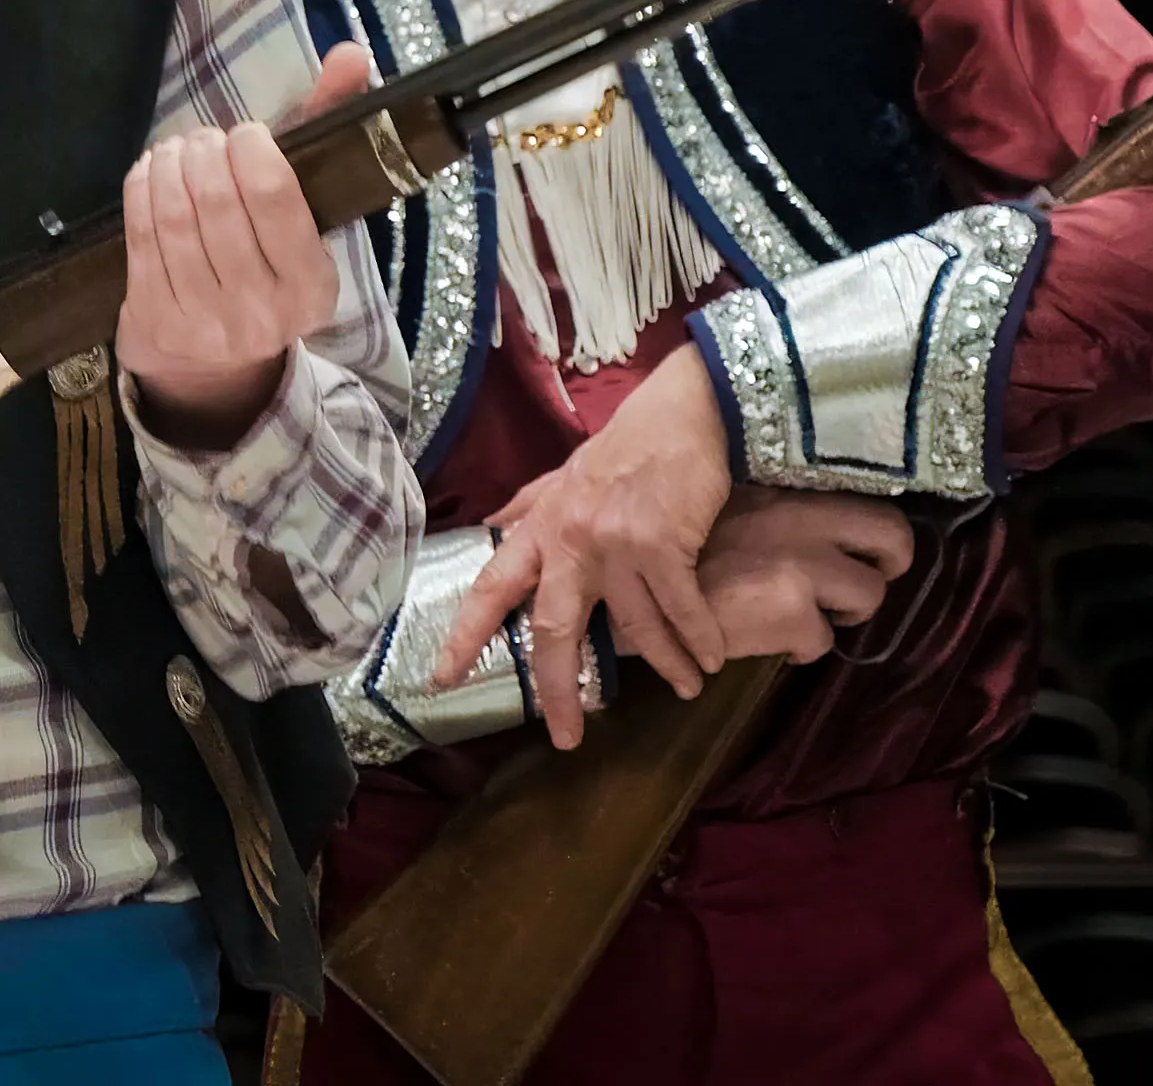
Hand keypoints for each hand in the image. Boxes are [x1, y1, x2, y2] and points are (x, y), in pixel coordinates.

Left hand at [117, 44, 370, 446]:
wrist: (218, 368)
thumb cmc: (268, 267)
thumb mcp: (308, 216)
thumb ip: (325, 129)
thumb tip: (350, 53)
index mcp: (311, 285)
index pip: (274, 195)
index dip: (251, 149)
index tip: (246, 134)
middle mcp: (260, 309)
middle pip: (217, 200)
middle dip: (204, 151)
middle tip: (203, 139)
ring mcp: (203, 321)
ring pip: (173, 216)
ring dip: (167, 165)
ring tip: (176, 150)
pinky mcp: (154, 321)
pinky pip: (140, 237)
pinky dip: (140, 190)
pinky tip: (150, 172)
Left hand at [433, 345, 733, 745]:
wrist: (683, 415)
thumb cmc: (626, 448)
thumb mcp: (564, 476)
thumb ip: (527, 507)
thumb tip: (491, 527)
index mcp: (539, 528)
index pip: (491, 588)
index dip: (465, 636)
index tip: (441, 678)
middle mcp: (569, 541)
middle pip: (555, 631)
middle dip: (559, 691)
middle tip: (567, 738)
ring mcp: (615, 545)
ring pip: (634, 630)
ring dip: (666, 665)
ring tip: (688, 685)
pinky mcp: (661, 545)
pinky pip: (680, 610)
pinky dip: (699, 639)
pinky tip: (710, 658)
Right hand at [690, 488, 915, 665]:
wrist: (633, 577)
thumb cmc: (673, 539)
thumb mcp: (728, 508)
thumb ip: (776, 513)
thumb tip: (818, 533)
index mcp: (792, 492)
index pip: (873, 502)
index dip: (881, 537)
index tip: (865, 555)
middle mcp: (806, 520)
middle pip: (895, 542)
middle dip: (882, 572)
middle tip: (853, 590)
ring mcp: (802, 564)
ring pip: (868, 597)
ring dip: (840, 614)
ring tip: (804, 617)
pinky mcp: (790, 611)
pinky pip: (821, 642)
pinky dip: (797, 648)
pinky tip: (770, 641)